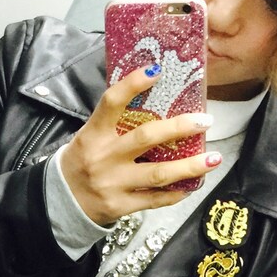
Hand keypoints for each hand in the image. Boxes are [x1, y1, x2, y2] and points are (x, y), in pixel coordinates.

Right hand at [58, 64, 218, 225]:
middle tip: (205, 121)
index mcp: (94, 134)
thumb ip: (115, 120)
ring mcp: (113, 183)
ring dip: (190, 166)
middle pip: (146, 138)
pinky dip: (176, 193)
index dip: (133, 84)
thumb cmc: (84, 161)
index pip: (111, 102)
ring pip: (158, 173)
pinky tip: (193, 184)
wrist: (62, 201)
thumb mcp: (90, 135)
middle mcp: (104, 158)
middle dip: (179, 128)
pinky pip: (154, 199)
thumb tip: (153, 93)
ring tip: (214, 158)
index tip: (156, 71)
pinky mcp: (120, 205)